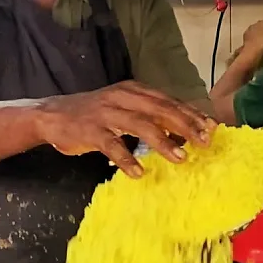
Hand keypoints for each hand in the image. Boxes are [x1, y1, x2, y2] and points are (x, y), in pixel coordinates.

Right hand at [34, 81, 214, 177]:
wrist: (50, 115)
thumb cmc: (91, 115)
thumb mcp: (121, 107)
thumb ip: (148, 115)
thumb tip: (183, 132)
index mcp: (132, 90)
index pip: (168, 101)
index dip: (191, 114)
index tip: (212, 128)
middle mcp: (121, 98)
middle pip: (160, 110)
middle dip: (185, 126)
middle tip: (204, 143)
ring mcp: (105, 114)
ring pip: (140, 125)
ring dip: (162, 142)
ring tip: (180, 158)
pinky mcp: (89, 131)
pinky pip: (111, 145)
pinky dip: (126, 159)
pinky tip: (138, 172)